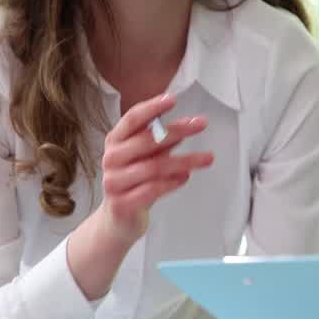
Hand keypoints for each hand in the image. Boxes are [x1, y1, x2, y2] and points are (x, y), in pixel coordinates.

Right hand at [97, 94, 213, 244]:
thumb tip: (188, 123)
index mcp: (115, 140)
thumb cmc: (136, 180)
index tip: (173, 99)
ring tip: (207, 158)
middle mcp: (111, 158)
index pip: (132, 119)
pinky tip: (186, 177)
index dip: (152, 108)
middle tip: (201, 123)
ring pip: (154, 167)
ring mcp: (114, 182)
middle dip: (178, 130)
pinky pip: (151, 189)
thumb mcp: (147, 155)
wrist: (119, 219)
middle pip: (147, 140)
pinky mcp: (122, 204)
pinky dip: (172, 182)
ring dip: (184, 161)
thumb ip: (162, 140)